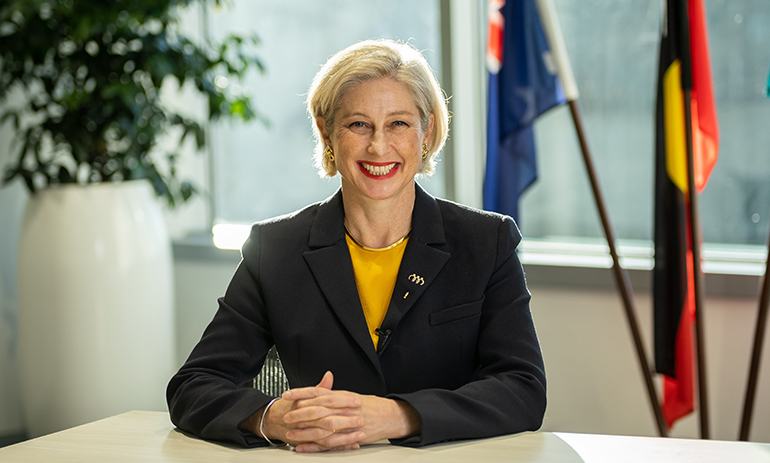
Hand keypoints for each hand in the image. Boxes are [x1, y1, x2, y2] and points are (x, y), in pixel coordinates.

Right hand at [260, 371, 366, 451]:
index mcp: (309, 403)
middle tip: (361, 419)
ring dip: (345, 436)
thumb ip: (320, 388)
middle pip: (328, 420)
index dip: (344, 401)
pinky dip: (339, 447)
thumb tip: (329, 376)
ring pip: (328, 436)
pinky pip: (326, 447)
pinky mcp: (310, 443)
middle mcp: (308, 419)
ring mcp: (309, 432)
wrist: (275, 420)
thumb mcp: (306, 394)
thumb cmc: (293, 406)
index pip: (328, 401)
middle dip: (346, 421)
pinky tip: (352, 445)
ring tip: (360, 434)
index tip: (357, 401)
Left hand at [281, 372, 421, 449]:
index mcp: (342, 396)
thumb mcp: (351, 396)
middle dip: (299, 413)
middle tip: (286, 416)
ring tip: (290, 434)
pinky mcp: (349, 436)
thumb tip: (321, 386)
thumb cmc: (371, 406)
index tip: (287, 394)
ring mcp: (347, 423)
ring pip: (321, 427)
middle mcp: (344, 408)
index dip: (301, 392)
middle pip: (318, 409)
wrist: (391, 416)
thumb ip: (334, 392)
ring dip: (304, 431)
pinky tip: (303, 447)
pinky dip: (315, 446)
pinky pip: (329, 443)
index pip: (318, 392)